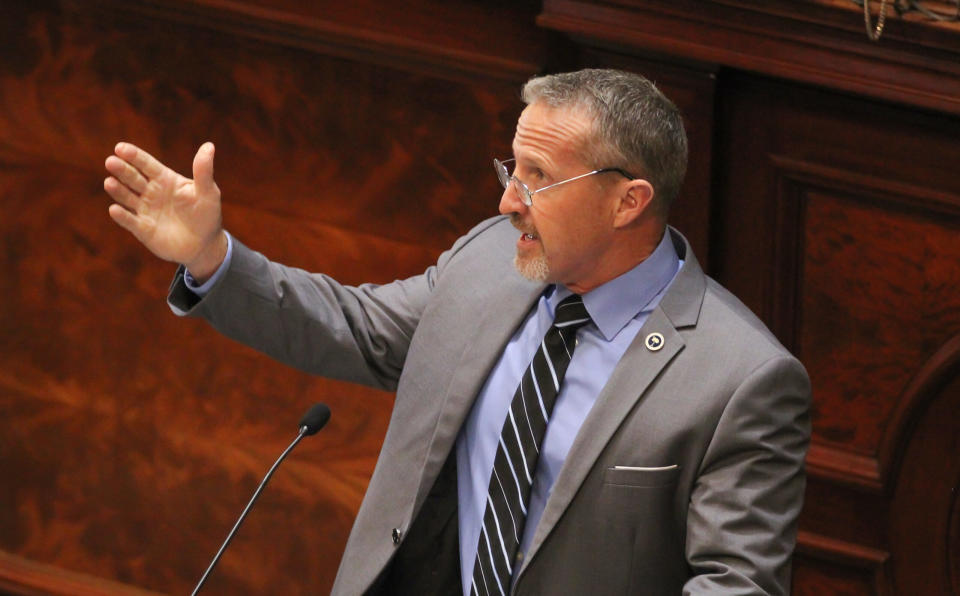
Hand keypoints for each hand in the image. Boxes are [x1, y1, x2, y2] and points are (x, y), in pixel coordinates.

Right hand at [104, 142, 227, 281]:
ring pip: (127, 197)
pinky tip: (115, 209)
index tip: (120, 148)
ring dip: (118, 190)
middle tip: (111, 161)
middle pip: (133, 178)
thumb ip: (203, 171)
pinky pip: (130, 221)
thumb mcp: (208, 192)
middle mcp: (151, 192)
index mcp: (165, 179)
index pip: (146, 164)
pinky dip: (122, 216)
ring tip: (109, 182)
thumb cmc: (207, 215)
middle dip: (122, 170)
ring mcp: (145, 210)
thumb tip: (209, 146)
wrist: (204, 245)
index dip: (134, 156)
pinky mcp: (143, 229)